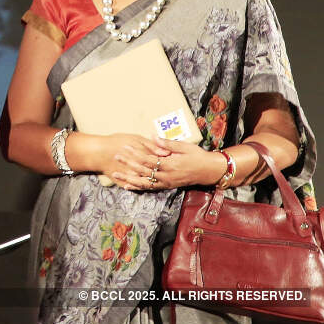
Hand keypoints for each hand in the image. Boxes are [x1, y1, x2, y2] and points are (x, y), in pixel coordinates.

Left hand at [109, 137, 223, 190]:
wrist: (209, 171)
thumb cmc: (197, 156)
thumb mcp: (184, 146)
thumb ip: (167, 143)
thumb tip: (152, 136)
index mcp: (170, 165)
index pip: (148, 159)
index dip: (135, 153)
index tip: (125, 147)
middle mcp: (166, 176)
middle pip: (143, 170)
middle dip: (128, 163)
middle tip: (116, 156)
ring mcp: (166, 183)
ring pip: (143, 182)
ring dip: (128, 178)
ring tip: (115, 173)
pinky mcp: (166, 186)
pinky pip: (149, 188)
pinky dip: (137, 187)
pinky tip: (126, 186)